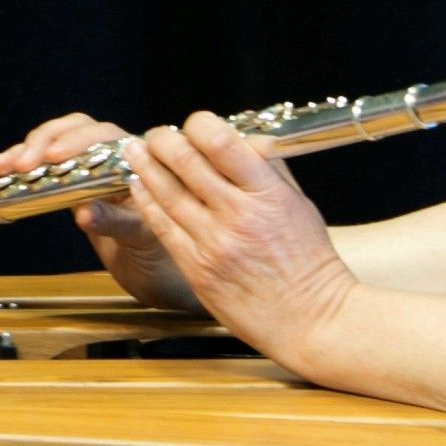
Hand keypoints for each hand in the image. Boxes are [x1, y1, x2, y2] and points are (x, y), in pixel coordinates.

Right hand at [0, 112, 197, 312]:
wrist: (160, 279)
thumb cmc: (163, 257)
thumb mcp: (143, 240)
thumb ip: (117, 222)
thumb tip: (83, 212)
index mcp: (138, 163)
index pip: (104, 136)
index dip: (77, 141)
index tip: (54, 156)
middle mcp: (115, 159)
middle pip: (75, 132)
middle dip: (44, 142)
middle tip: (21, 164)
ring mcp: (92, 172)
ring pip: (57, 146)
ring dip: (27, 152)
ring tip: (1, 166)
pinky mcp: (74, 188)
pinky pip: (49, 169)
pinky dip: (25, 169)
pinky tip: (3, 173)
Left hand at [125, 113, 354, 362]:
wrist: (310, 320)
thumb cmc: (309, 262)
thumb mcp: (299, 204)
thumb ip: (269, 169)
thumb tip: (242, 138)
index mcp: (268, 194)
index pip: (222, 143)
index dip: (200, 125)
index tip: (194, 124)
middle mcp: (238, 215)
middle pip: (185, 162)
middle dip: (163, 140)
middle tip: (156, 135)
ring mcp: (214, 243)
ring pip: (166, 192)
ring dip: (145, 167)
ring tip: (134, 152)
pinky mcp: (197, 269)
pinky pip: (162, 227)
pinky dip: (146, 201)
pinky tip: (138, 187)